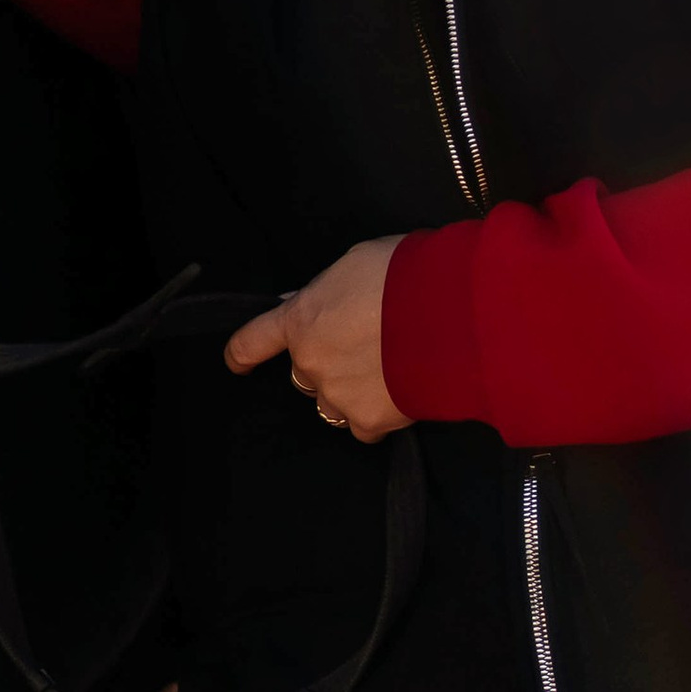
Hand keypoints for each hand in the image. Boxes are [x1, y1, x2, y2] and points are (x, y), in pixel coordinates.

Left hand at [225, 238, 410, 440]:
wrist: (452, 314)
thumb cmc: (403, 276)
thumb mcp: (354, 264)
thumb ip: (326, 291)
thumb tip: (309, 302)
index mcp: (300, 321)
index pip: (253, 342)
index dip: (242, 354)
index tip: (238, 363)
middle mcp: (310, 363)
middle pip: (303, 374)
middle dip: (325, 363)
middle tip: (364, 347)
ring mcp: (338, 395)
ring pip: (330, 404)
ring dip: (346, 392)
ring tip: (383, 373)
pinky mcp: (370, 420)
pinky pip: (363, 427)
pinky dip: (376, 415)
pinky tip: (398, 395)